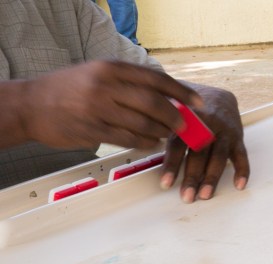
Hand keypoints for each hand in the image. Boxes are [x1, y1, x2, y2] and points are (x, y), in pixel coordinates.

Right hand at [21, 61, 201, 149]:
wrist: (30, 106)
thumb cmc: (70, 90)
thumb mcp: (98, 74)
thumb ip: (130, 83)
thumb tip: (168, 98)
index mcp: (111, 68)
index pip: (156, 78)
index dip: (182, 92)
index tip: (199, 103)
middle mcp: (106, 85)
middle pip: (154, 103)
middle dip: (175, 117)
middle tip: (185, 126)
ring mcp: (98, 108)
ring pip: (144, 124)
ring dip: (161, 132)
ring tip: (165, 134)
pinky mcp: (93, 130)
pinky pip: (129, 139)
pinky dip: (145, 142)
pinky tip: (150, 142)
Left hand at [159, 86, 249, 202]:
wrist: (219, 95)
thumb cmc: (190, 107)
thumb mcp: (172, 106)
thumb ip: (157, 118)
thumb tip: (134, 129)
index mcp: (187, 118)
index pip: (178, 144)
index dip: (172, 164)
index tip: (166, 183)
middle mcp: (207, 124)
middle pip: (199, 153)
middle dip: (193, 177)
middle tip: (187, 196)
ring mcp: (225, 132)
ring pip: (219, 156)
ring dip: (212, 177)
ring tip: (206, 194)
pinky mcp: (238, 138)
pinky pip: (242, 155)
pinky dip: (243, 170)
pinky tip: (239, 185)